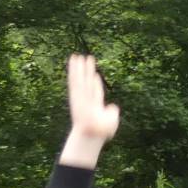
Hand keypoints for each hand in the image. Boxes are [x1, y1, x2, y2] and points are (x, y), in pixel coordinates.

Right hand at [62, 54, 120, 168]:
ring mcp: (80, 96)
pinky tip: (74, 62)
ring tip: (77, 56)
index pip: (96, 92)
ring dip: (79, 68)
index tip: (96, 76)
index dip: (96, 84)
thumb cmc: (102, 130)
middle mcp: (86, 99)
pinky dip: (74, 70)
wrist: (92, 131)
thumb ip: (112, 112)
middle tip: (87, 60)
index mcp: (95, 106)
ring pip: (79, 79)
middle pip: (87, 83)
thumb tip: (113, 107)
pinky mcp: (76, 92)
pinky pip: (75, 79)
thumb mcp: (111, 120)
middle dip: (87, 72)